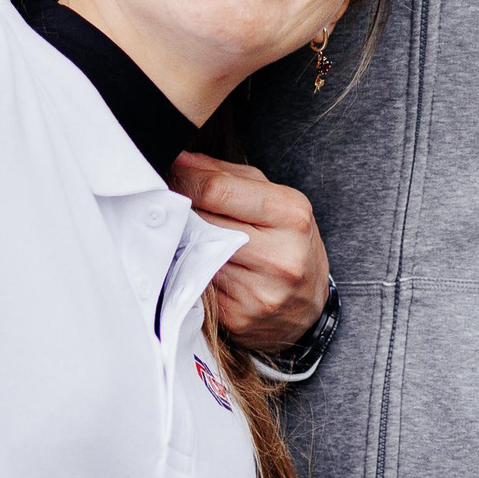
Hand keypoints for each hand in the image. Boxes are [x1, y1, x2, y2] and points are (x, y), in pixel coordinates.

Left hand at [170, 149, 329, 351]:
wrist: (308, 305)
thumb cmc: (289, 241)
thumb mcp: (274, 199)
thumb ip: (228, 176)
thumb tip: (179, 159)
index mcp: (291, 216)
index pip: (219, 191)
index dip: (186, 178)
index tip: (170, 170)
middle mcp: (278, 257)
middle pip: (203, 221)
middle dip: (183, 208)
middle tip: (171, 200)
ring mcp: (258, 292)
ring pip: (194, 254)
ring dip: (183, 240)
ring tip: (189, 233)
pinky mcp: (237, 318)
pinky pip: (196, 284)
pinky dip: (189, 269)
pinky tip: (197, 263)